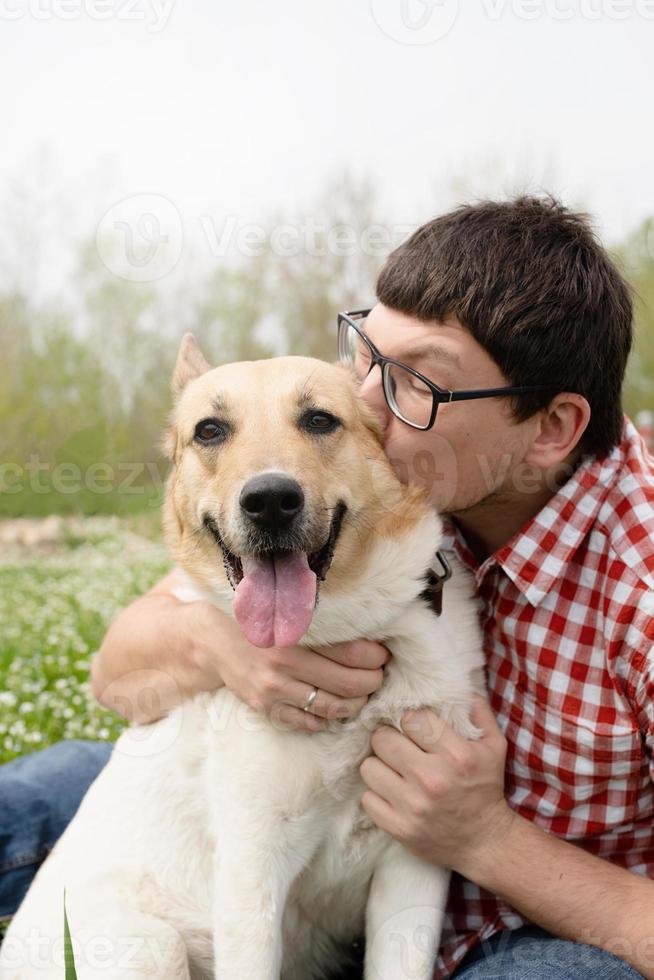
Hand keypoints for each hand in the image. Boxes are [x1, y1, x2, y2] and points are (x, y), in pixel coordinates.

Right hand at [210, 609, 390, 733]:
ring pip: (332, 708)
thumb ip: (320, 623)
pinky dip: (328, 719)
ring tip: (363, 694)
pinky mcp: (268, 709)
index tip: (383, 654)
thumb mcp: (286, 614)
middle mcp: (284, 666)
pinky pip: (308, 723)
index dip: (375, 656)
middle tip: (379, 676)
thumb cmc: (258, 623)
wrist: (214, 643)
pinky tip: (335, 709)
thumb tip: (365, 633)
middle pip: (347, 683)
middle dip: (372, 681)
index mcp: (294, 637)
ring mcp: (275, 692)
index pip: (350, 652)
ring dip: (356, 704)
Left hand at [359, 695, 514, 874]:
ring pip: (369, 767)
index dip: (409, 720)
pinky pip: (367, 798)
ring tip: (393, 769)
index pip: (411, 718)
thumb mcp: (494, 746)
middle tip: (397, 745)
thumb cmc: (486, 788)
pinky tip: (392, 793)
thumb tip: (459, 686)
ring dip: (379, 766)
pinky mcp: (398, 828)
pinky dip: (377, 794)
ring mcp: (413, 806)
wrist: (484, 842)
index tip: (413, 728)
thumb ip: (478, 712)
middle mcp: (432, 779)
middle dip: (388, 738)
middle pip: (382, 739)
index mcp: (455, 755)